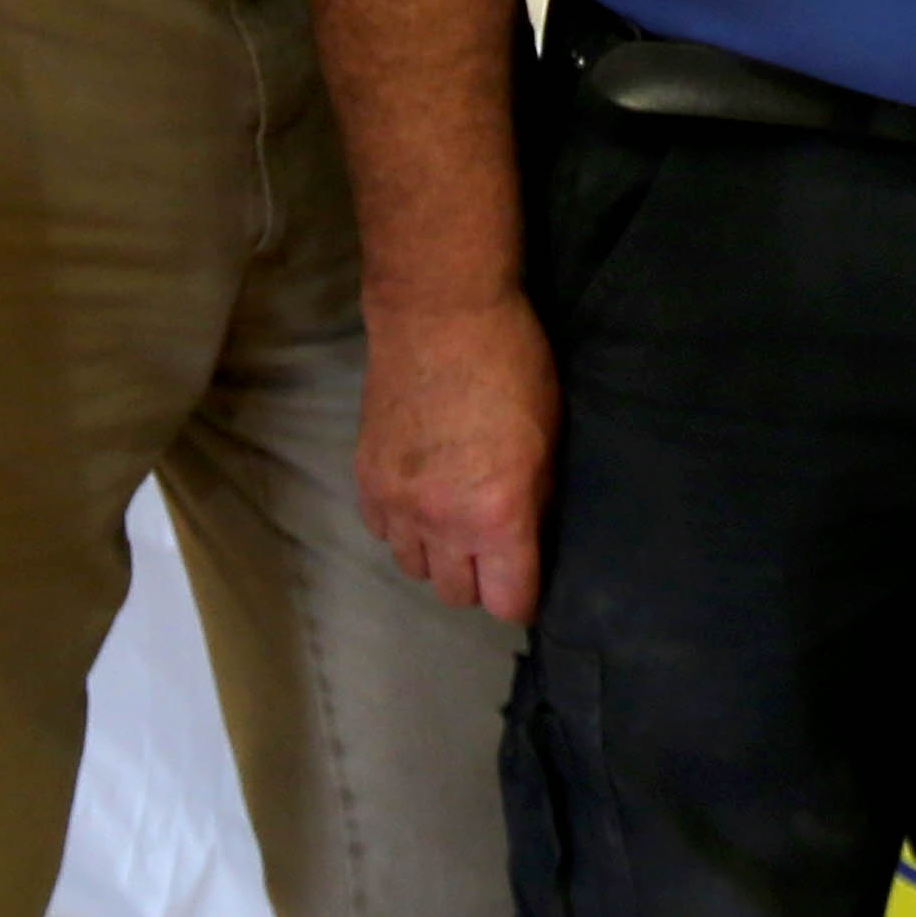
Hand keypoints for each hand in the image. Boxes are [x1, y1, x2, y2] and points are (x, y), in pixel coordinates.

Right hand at [357, 289, 555, 624]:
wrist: (439, 314)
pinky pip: (383, 534)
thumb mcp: (550, 439)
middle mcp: (442, 521)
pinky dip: (403, 527)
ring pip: (415, 568)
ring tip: (454, 520)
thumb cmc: (513, 365)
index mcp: (497, 514)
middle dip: (479, 577)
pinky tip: (420, 497)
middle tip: (492, 544)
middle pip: (456, 594)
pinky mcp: (366, 479)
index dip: (520, 596)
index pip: (506, 603)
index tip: (525, 579)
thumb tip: (529, 543)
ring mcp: (397, 503)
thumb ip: (536, 503)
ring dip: (438, 554)